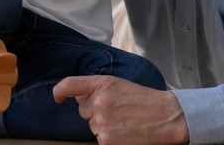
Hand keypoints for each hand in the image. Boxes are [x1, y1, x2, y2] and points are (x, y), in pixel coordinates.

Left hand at [53, 75, 188, 144]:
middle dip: (95, 112)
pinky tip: (125, 131)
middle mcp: (99, 101)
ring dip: (104, 125)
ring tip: (125, 121)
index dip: (59, 91)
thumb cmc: (144, 100)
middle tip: (118, 110)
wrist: (166, 116)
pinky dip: (110, 138)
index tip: (57, 97)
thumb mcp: (120, 85)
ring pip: (92, 126)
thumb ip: (97, 89)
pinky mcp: (106, 140)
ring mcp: (102, 121)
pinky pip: (100, 139)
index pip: (70, 85)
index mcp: (103, 83)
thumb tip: (77, 97)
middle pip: (83, 110)